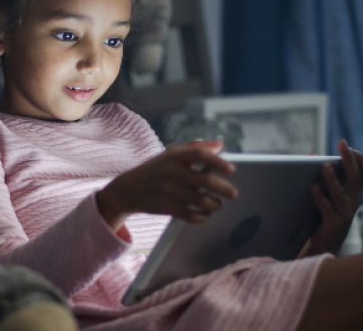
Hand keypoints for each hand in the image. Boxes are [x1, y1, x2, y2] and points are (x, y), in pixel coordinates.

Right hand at [96, 140, 237, 230]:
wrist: (129, 189)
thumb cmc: (155, 169)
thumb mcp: (171, 154)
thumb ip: (195, 148)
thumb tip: (220, 145)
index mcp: (175, 156)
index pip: (200, 155)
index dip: (218, 162)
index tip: (232, 170)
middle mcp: (173, 172)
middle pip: (206, 180)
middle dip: (224, 189)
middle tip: (233, 194)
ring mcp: (170, 191)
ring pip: (202, 200)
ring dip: (215, 204)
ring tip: (218, 204)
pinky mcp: (167, 208)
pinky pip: (191, 215)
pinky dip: (203, 216)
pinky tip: (205, 213)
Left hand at [304, 139, 362, 255]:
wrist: (324, 245)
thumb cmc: (324, 215)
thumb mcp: (327, 194)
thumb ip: (322, 176)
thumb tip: (311, 154)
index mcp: (353, 192)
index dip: (358, 158)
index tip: (348, 146)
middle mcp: (352, 201)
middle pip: (354, 177)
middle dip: (348, 159)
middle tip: (342, 144)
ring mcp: (344, 213)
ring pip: (340, 193)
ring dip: (332, 179)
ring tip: (325, 166)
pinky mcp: (333, 223)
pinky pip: (327, 208)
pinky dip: (320, 197)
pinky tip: (313, 186)